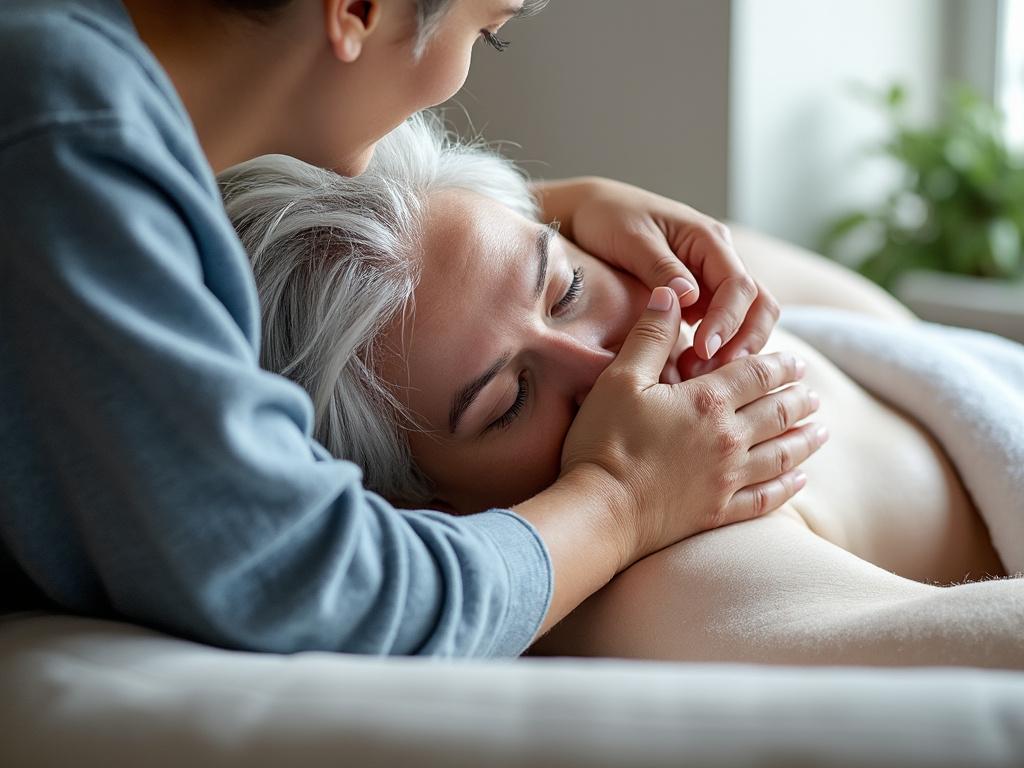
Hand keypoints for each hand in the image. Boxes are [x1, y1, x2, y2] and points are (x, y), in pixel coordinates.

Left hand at [536, 177, 779, 367]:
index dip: (727, 321)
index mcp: (709, 239)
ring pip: (746, 320)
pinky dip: (713, 352)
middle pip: (758, 305)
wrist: (591, 213)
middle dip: (744, 342)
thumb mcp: (631, 239)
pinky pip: (720, 328)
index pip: (739, 285)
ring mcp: (710, 280)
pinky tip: (685, 372)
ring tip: (694, 377)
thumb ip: (661, 268)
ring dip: (731, 351)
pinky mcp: (698, 299)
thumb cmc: (609, 219)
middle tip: (710, 374)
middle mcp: (718, 260)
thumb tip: (690, 297)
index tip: (704, 349)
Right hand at [559, 287, 825, 568]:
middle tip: (814, 395)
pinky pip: (767, 499)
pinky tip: (800, 479)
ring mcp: (728, 479)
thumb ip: (651, 334)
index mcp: (708, 401)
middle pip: (777, 414)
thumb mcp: (621, 378)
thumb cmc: (605, 440)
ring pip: (781, 455)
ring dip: (805, 440)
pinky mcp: (719, 512)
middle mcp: (729, 439)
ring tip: (822, 431)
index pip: (758, 375)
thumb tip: (672, 292)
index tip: (798, 361)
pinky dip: (788, 487)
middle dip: (798, 400)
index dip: (781, 365)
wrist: (601, 509)